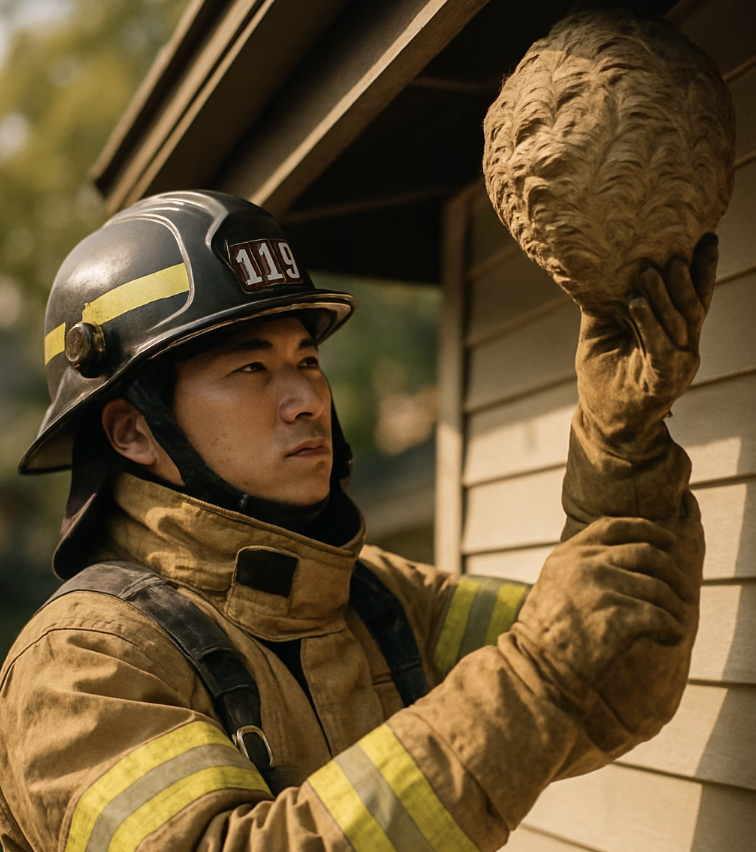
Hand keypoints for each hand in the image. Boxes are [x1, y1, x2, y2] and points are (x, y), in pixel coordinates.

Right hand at [513, 516, 700, 749]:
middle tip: (683, 589)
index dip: (647, 529)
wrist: (539, 666)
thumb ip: (582, 565)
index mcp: (570, 553)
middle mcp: (586, 564)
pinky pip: (659, 616)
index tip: (667, 540)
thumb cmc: (547, 632)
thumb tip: (626, 558)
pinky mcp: (616, 617)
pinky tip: (671, 634)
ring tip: (677, 618)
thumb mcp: (555, 583)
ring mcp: (601, 588)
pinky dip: (671, 626)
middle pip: (646, 553)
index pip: (616, 526)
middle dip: (672, 570)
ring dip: (675, 604)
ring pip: (658, 587)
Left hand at [576, 234, 718, 448]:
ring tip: (648, 272)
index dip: (702, 268)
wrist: (603, 424)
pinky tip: (635, 303)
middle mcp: (684, 348)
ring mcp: (677, 366)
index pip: (693, 296)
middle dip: (685, 277)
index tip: (706, 237)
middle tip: (673, 251)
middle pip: (693, 306)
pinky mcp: (663, 382)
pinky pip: (659, 348)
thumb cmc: (604, 378)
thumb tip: (595, 268)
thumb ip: (605, 304)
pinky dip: (648, 324)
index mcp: (675, 334)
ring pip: (677, 324)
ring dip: (663, 296)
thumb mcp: (600, 333)